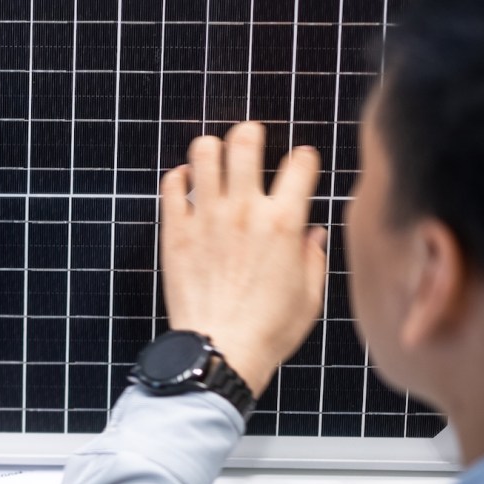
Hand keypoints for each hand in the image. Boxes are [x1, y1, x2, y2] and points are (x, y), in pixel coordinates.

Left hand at [159, 122, 328, 395]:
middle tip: (250, 139)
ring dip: (212, 149)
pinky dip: (179, 176)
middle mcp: (244, 212)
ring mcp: (206, 218)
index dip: (304, 157)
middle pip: (246, 143)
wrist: (219, 350)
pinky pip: (171, 185)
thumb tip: (312, 234)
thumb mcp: (309, 296)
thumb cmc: (267, 331)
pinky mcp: (176, 232)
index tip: (300, 162)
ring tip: (216, 158)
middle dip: (251, 133)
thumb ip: (312, 257)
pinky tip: (187, 182)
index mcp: (284, 223)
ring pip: (204, 154)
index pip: (300, 165)